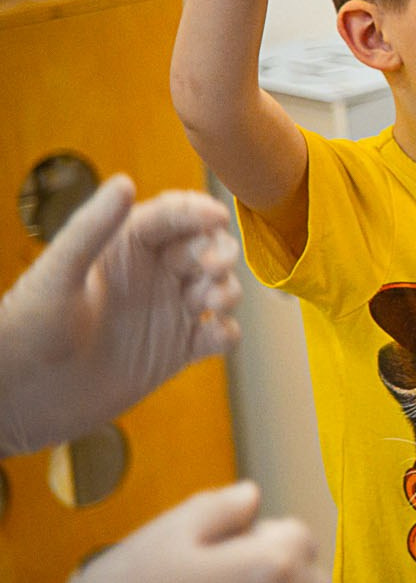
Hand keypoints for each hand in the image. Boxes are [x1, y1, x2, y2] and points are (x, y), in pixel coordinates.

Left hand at [0, 177, 241, 457]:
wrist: (19, 401)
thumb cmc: (25, 330)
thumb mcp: (56, 274)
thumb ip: (92, 229)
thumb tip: (125, 181)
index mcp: (121, 248)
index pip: (172, 216)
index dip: (197, 211)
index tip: (216, 217)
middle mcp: (150, 275)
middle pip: (206, 248)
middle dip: (219, 252)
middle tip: (211, 269)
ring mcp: (166, 313)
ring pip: (220, 288)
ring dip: (227, 290)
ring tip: (212, 304)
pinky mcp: (177, 351)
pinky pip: (218, 335)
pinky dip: (226, 334)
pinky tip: (214, 337)